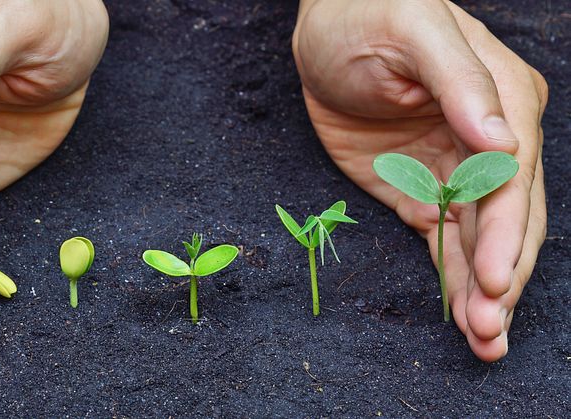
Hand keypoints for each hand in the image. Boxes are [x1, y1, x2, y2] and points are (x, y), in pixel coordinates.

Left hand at [293, 0, 546, 360]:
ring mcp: (452, 172)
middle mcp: (487, 144)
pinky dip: (450, 278)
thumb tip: (503, 141)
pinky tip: (462, 315)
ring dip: (481, 293)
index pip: (511, 182)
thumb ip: (460, 83)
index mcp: (501, 103)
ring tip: (485, 341)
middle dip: (499, 279)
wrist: (325, 28)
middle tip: (489, 332)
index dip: (505, 235)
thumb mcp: (414, 30)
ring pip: (475, 241)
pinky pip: (439, 240)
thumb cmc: (371, 12)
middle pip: (504, 222)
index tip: (492, 280)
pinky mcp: (417, 190)